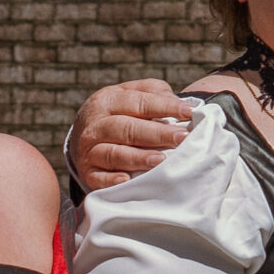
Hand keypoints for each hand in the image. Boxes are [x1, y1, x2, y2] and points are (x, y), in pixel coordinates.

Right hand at [70, 79, 190, 189]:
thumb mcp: (130, 95)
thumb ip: (154, 93)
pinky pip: (97, 177)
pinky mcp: (87, 172)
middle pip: (127, 128)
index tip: (190, 112)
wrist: (83, 135)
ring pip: (113, 153)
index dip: (165, 106)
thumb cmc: (118, 113)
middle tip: (182, 137)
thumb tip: (178, 102)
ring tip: (161, 160)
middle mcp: (95, 124)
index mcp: (107, 100)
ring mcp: (89, 149)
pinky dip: (111, 180)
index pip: (138, 103)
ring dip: (138, 157)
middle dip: (157, 133)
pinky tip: (127, 180)